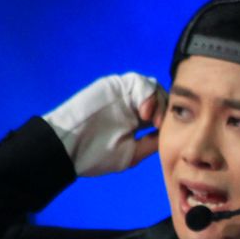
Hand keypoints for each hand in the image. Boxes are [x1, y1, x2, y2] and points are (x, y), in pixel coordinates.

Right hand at [43, 73, 167, 175]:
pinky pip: (141, 82)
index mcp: (137, 122)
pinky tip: (143, 113)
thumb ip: (151, 143)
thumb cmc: (95, 156)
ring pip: (154, 88)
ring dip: (158, 102)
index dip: (170, 120)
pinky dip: (147, 95)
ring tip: (151, 120)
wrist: (68, 147)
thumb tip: (171, 134)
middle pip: (162, 98)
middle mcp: (133, 106)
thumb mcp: (131, 154)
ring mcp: (124, 95)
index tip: (168, 133)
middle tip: (159, 126)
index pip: (162, 114)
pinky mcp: (115, 85)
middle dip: (167, 110)